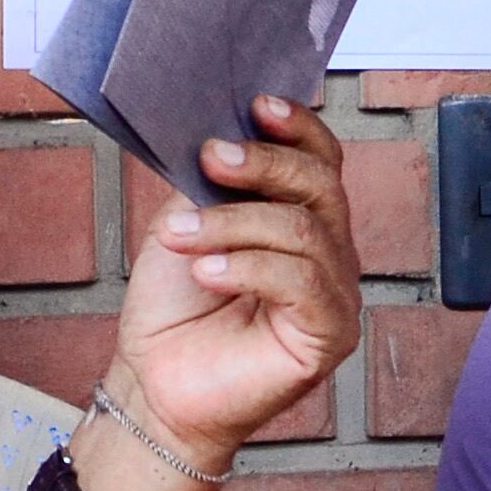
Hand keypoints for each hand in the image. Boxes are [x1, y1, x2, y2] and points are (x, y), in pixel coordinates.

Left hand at [115, 95, 361, 467]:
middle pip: (320, 185)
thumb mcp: (186, 223)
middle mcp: (328, 253)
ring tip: (181, 235)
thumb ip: (212, 183)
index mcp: (300, 219)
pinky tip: (207, 272)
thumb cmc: (174, 312)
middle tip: (212, 159)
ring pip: (302, 231)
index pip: (321, 161)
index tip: (257, 106)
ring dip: (233, 223)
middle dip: (263, 164)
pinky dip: (248, 267)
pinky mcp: (330, 334)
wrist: (156, 384)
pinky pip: (301, 282)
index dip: (298, 128)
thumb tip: (220, 131)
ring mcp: (335, 294)